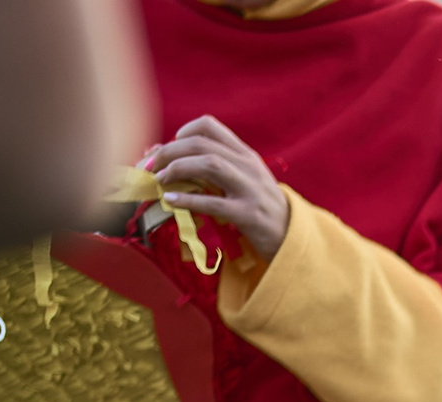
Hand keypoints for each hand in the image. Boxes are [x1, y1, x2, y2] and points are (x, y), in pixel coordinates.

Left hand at [148, 115, 289, 256]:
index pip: (209, 126)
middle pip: (201, 144)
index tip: (170, 147)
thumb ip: (210, 167)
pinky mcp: (248, 214)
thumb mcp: (242, 180)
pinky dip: (187, 200)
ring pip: (208, 164)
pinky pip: (213, 203)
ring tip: (159, 180)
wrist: (291, 236)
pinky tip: (170, 201)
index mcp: (245, 154)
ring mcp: (250, 189)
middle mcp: (248, 166)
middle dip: (169, 152)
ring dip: (177, 169)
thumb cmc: (258, 208)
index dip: (183, 131)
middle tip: (150, 167)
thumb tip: (161, 155)